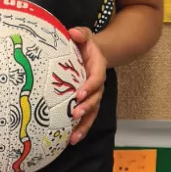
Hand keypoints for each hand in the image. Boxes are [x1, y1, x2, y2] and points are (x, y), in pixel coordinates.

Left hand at [67, 26, 106, 145]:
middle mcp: (98, 85)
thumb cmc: (85, 44)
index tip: (79, 94)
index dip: (89, 87)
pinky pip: (87, 117)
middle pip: (95, 99)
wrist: (92, 52)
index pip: (97, 79)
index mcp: (98, 68)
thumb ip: (81, 33)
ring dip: (84, 124)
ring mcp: (94, 95)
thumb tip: (73, 32)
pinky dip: (81, 128)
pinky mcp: (87, 102)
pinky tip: (72, 139)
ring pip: (92, 112)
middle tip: (75, 113)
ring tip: (74, 136)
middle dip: (86, 107)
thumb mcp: (85, 35)